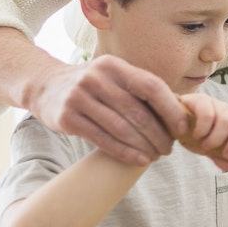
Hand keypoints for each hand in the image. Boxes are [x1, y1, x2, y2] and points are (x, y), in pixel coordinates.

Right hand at [27, 55, 185, 165]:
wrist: (45, 85)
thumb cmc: (93, 85)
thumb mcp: (114, 76)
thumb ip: (141, 88)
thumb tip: (180, 108)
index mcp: (114, 65)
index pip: (151, 86)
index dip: (170, 108)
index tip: (182, 127)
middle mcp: (96, 78)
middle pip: (137, 111)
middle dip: (158, 133)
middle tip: (169, 148)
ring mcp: (79, 97)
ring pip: (121, 128)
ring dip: (143, 146)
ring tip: (156, 156)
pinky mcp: (67, 118)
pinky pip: (102, 139)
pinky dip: (124, 152)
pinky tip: (139, 161)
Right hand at [178, 93, 227, 171]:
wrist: (166, 119)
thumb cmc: (190, 134)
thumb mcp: (206, 148)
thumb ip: (218, 156)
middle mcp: (227, 111)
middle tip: (226, 155)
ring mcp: (214, 104)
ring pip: (226, 120)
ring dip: (217, 137)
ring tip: (205, 146)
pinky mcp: (199, 100)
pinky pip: (207, 112)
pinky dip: (204, 127)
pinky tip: (196, 134)